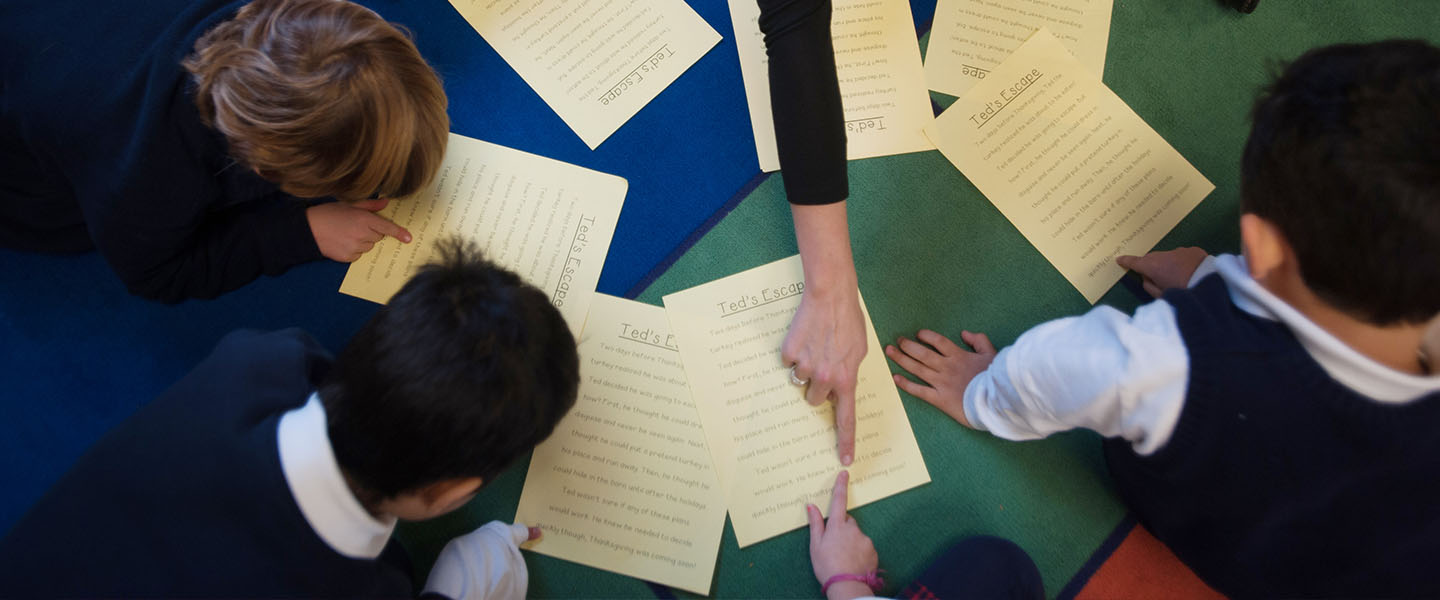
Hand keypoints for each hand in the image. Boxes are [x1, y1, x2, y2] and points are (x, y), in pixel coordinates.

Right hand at [306, 198, 411, 261]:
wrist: (308, 230)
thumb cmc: (328, 214)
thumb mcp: (349, 205)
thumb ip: (370, 205)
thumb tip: (386, 202)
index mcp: (363, 219)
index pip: (387, 227)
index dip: (399, 233)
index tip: (408, 238)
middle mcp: (362, 234)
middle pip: (378, 236)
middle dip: (372, 231)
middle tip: (356, 225)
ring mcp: (355, 247)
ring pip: (369, 246)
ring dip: (363, 241)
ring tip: (346, 233)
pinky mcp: (348, 257)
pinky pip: (359, 255)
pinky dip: (354, 250)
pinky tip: (342, 242)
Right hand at [784, 285, 866, 465]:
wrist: (831, 296)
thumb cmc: (849, 321)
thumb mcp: (859, 351)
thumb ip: (850, 374)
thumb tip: (839, 387)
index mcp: (846, 380)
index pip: (846, 419)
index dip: (845, 441)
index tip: (843, 459)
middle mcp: (825, 378)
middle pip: (815, 399)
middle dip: (818, 386)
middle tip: (824, 363)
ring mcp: (806, 367)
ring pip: (800, 380)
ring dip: (806, 367)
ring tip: (815, 345)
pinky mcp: (789, 353)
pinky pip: (788, 361)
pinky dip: (794, 352)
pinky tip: (805, 336)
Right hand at [807, 471, 878, 599]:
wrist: (847, 585)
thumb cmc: (827, 566)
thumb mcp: (816, 545)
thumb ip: (815, 524)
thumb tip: (811, 506)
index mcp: (837, 526)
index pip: (839, 500)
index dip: (841, 486)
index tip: (844, 473)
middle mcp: (853, 528)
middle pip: (848, 521)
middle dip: (842, 527)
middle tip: (833, 544)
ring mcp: (864, 539)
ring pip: (856, 535)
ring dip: (851, 541)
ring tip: (843, 557)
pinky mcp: (872, 549)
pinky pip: (864, 545)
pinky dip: (859, 550)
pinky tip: (852, 561)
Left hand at [885, 330, 995, 427]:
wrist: (997, 402)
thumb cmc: (996, 379)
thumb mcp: (992, 355)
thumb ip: (979, 341)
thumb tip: (964, 333)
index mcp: (959, 356)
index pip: (938, 341)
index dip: (926, 336)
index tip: (918, 334)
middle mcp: (946, 367)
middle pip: (922, 353)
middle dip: (907, 345)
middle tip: (897, 340)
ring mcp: (941, 383)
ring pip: (917, 368)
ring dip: (901, 359)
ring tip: (889, 351)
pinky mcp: (940, 399)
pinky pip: (919, 390)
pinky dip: (906, 384)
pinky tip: (895, 378)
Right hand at [1116, 247, 1208, 297]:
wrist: (1213, 286)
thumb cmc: (1184, 295)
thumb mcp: (1163, 297)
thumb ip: (1149, 287)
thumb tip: (1146, 278)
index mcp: (1153, 266)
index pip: (1135, 262)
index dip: (1126, 261)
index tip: (1120, 260)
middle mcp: (1165, 255)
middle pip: (1152, 258)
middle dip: (1151, 265)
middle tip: (1154, 277)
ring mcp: (1181, 251)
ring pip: (1169, 257)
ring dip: (1168, 264)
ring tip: (1177, 276)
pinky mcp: (1194, 250)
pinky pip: (1183, 256)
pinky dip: (1183, 262)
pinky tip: (1190, 272)